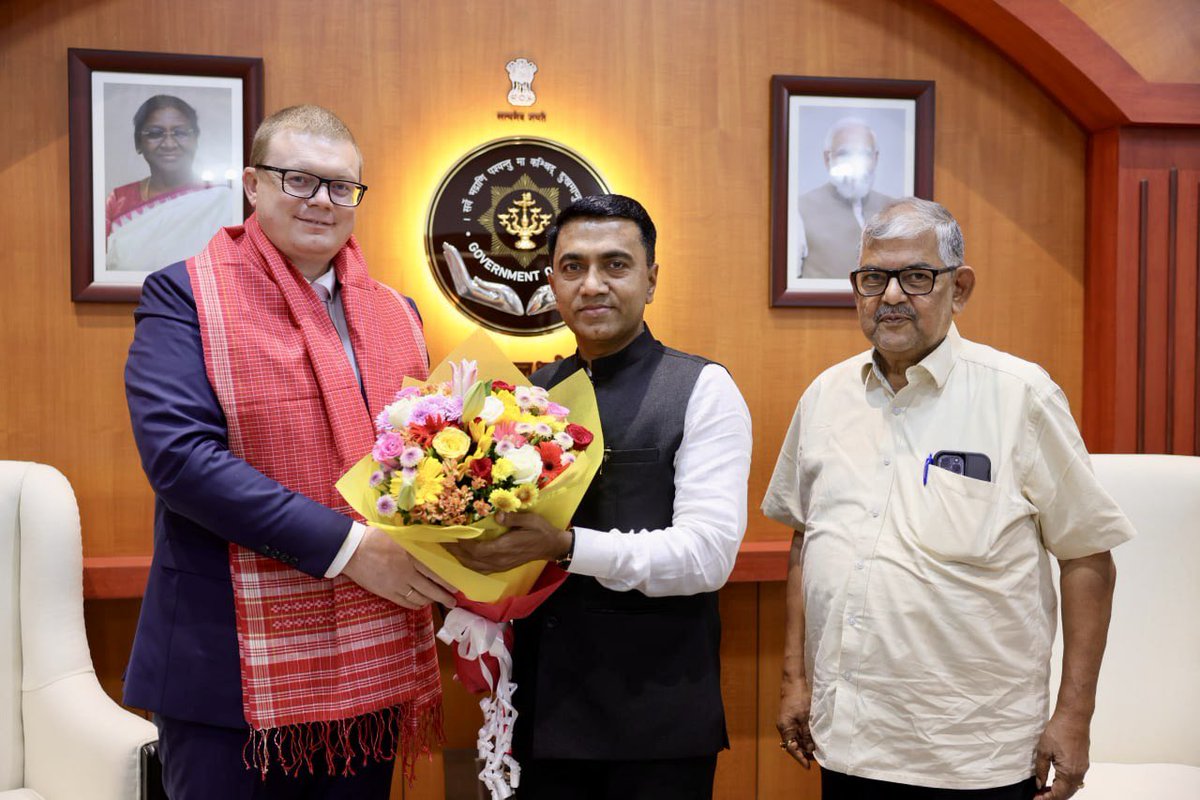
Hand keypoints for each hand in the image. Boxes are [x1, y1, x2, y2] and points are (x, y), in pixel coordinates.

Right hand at [342, 526, 457, 608]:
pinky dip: (416, 605)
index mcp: (411, 556)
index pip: (434, 572)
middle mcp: (406, 573)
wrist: (352, 551)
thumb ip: (416, 539)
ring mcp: (396, 585)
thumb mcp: (399, 534)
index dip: (446, 581)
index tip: (456, 587)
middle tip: (453, 602)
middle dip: (443, 597)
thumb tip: (434, 539)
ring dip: (431, 601)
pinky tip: (421, 604)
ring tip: (439, 602)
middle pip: (429, 589)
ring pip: (419, 598)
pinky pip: (405, 603)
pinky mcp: (387, 593)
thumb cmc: (375, 538)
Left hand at [447, 511, 571, 572]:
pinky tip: (463, 557)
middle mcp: (500, 560)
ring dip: (460, 558)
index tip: (451, 535)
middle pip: (471, 560)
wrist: (551, 546)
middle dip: (455, 551)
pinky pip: (480, 569)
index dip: (463, 545)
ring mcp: (500, 566)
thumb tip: (497, 515)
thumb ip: (512, 518)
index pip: (477, 550)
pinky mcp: (502, 567)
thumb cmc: (540, 530)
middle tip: (441, 541)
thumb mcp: (530, 520)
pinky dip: (468, 564)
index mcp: (505, 548)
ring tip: (448, 548)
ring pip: (474, 567)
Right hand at [777, 676, 815, 767]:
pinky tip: (812, 739)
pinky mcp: (790, 718)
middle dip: (803, 752)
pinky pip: (796, 732)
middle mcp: (783, 727)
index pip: (791, 748)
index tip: (808, 766)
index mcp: (785, 728)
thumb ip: (806, 734)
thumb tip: (809, 748)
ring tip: (816, 750)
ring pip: (795, 739)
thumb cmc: (799, 698)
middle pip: (793, 745)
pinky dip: (804, 737)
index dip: (800, 758)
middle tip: (816, 759)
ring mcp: (786, 722)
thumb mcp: (805, 717)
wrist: (793, 682)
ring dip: (804, 745)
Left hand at [1034, 712, 1089, 797]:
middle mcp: (1079, 773)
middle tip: (1038, 795)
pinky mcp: (1083, 763)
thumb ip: (1041, 770)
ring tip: (1044, 789)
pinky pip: (1075, 779)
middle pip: (1066, 794)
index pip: (1058, 794)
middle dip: (1052, 797)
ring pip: (1072, 788)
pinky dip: (1065, 784)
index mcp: (1069, 772)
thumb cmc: (1059, 730)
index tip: (1035, 798)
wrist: (1074, 718)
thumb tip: (1039, 783)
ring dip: (1059, 791)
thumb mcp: (1043, 751)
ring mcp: (1083, 768)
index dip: (1046, 798)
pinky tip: (1055, 780)